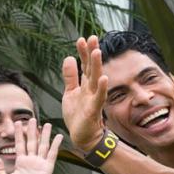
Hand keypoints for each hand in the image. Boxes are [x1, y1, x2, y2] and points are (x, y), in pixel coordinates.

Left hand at [0, 119, 62, 173]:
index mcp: (21, 162)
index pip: (20, 144)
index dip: (19, 134)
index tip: (18, 123)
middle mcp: (31, 160)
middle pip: (31, 142)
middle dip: (31, 130)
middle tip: (31, 119)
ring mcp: (40, 162)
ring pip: (42, 145)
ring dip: (44, 135)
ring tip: (46, 124)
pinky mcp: (48, 167)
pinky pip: (52, 154)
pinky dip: (56, 145)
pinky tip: (58, 137)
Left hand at [62, 36, 107, 150]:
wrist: (83, 135)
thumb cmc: (78, 115)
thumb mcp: (69, 93)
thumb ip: (70, 76)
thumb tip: (69, 58)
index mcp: (85, 85)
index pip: (84, 65)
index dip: (83, 53)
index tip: (82, 39)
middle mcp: (91, 89)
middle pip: (92, 68)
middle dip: (92, 53)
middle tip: (92, 38)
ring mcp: (94, 98)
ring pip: (96, 79)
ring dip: (97, 66)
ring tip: (97, 52)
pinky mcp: (94, 109)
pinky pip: (99, 97)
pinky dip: (102, 88)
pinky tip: (104, 78)